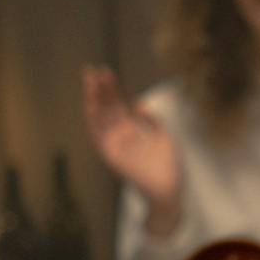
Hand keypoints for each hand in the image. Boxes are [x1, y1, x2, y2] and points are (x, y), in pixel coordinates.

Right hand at [82, 65, 180, 232]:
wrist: (169, 190)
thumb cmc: (166, 167)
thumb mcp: (162, 137)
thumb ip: (151, 121)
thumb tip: (138, 103)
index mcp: (131, 132)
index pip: (117, 106)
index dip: (110, 89)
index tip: (105, 72)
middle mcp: (120, 137)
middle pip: (106, 108)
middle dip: (99, 89)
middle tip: (92, 69)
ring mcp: (114, 146)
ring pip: (99, 118)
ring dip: (93, 100)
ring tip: (90, 81)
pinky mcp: (111, 156)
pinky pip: (98, 137)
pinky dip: (94, 121)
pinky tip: (91, 105)